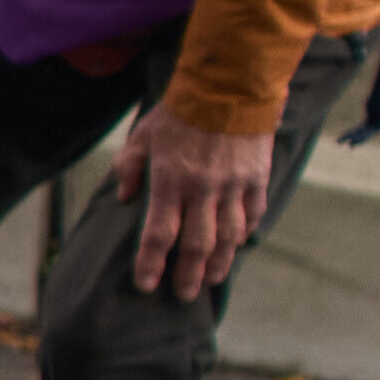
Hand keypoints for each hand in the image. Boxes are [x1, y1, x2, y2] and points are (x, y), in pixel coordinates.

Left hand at [118, 103, 286, 300]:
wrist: (230, 84)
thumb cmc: (180, 110)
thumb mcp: (143, 134)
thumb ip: (129, 167)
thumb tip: (123, 197)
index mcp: (171, 180)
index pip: (159, 234)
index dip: (151, 264)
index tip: (146, 286)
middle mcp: (203, 189)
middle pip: (196, 246)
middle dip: (188, 276)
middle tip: (183, 295)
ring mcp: (234, 185)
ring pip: (228, 238)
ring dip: (219, 263)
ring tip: (211, 279)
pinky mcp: (256, 178)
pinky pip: (252, 215)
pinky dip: (244, 234)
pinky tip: (236, 246)